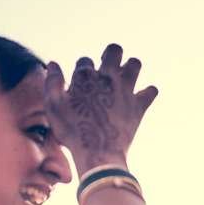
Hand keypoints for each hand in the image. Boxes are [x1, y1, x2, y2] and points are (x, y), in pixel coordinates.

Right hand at [45, 43, 157, 173]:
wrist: (98, 154)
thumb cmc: (72, 131)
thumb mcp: (53, 107)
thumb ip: (52, 82)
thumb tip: (52, 63)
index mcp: (85, 76)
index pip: (85, 60)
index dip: (81, 70)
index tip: (80, 84)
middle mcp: (108, 77)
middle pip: (114, 50)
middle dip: (110, 55)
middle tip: (107, 69)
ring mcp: (126, 90)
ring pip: (135, 64)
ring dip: (130, 67)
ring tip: (124, 78)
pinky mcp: (139, 105)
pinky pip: (151, 90)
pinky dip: (148, 92)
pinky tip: (140, 97)